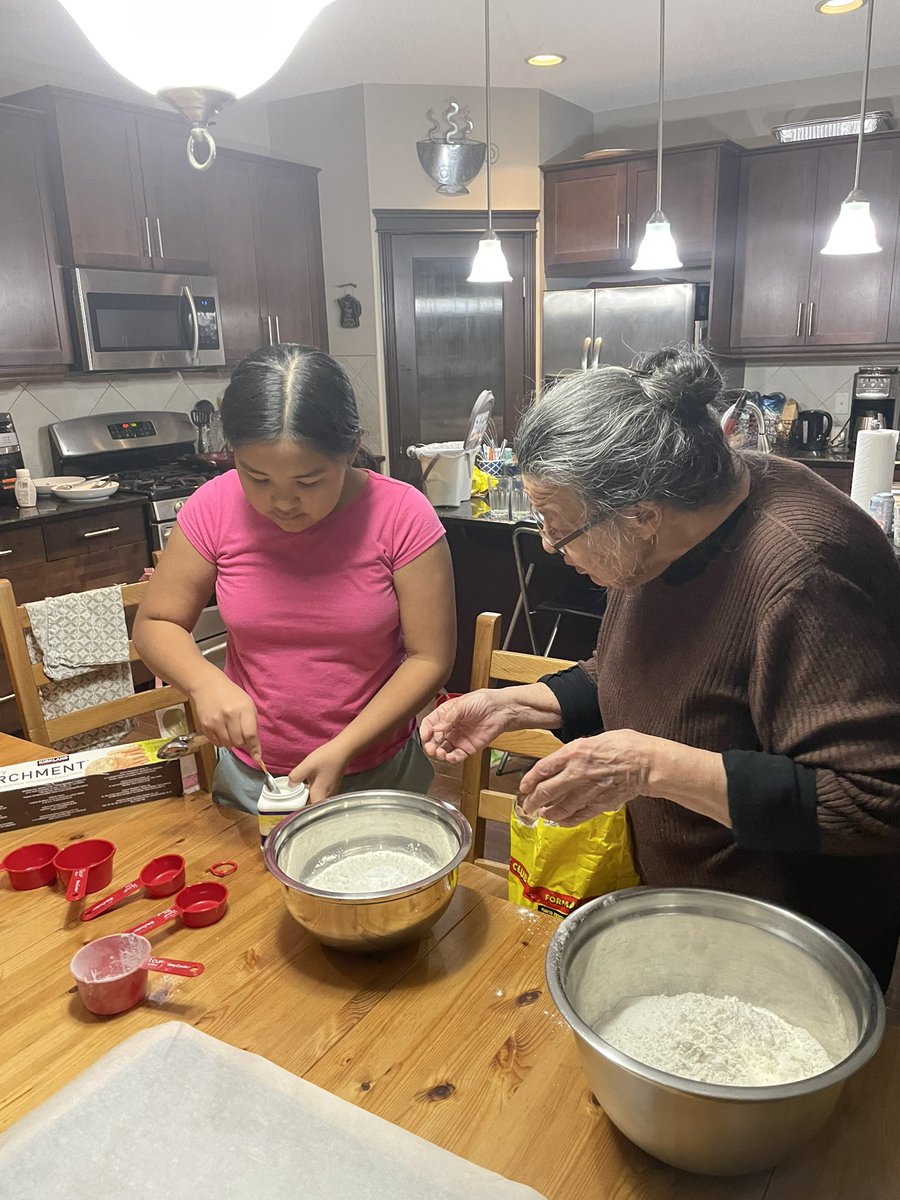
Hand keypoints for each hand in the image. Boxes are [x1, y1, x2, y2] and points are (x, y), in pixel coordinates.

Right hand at [191, 676, 260, 759]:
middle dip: (242, 743)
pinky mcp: (205, 726)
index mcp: (244, 709)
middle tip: (241, 735)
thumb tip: (253, 746)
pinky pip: (216, 743)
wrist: (207, 685)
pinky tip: (222, 730)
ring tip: (231, 730)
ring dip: (231, 742)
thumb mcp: (247, 704)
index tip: (258, 759)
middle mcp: (229, 716)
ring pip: (227, 744)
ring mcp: (216, 721)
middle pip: (238, 742)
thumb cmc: (232, 695)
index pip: (250, 735)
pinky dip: (221, 741)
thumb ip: (251, 724)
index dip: (255, 749)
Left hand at [288, 739, 351, 805]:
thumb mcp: (307, 765)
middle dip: (301, 803)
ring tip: (299, 789)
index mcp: (319, 795)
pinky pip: (320, 793)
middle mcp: (326, 796)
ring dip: (307, 796)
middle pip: (312, 806)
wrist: (343, 750)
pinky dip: (313, 790)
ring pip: (316, 800)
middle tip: (293, 796)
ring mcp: (330, 792)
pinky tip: (309, 782)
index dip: (298, 811)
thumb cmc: (328, 757)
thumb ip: (296, 776)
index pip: (308, 812)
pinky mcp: (331, 787)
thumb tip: (291, 784)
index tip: (290, 806)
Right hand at [420, 689, 513, 763]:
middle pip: (434, 739)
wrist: (501, 710)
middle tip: (430, 748)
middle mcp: (450, 727)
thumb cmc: (484, 701)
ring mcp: (458, 738)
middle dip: (430, 744)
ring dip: (439, 753)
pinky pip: (456, 756)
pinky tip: (450, 756)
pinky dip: (451, 758)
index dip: (425, 730)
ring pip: (443, 749)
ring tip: (440, 753)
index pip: (430, 723)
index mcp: (446, 714)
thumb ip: (449, 716)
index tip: (425, 736)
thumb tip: (437, 726)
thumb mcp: (463, 704)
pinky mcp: (467, 747)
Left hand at [519, 730, 655, 825]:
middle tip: (527, 805)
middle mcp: (577, 772)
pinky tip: (560, 822)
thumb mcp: (596, 738)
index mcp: (575, 752)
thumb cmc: (626, 745)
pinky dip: (567, 820)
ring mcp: (588, 790)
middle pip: (547, 791)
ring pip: (561, 806)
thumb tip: (566, 758)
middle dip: (534, 800)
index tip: (524, 786)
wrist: (647, 763)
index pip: (543, 768)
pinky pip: (579, 815)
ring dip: (549, 812)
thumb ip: (578, 750)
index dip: (530, 779)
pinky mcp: (600, 804)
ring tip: (542, 815)